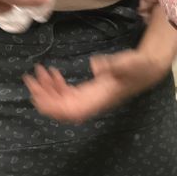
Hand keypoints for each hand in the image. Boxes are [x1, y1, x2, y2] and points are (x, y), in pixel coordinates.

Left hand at [23, 49, 171, 123]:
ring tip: (37, 72)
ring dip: (46, 91)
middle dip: (43, 97)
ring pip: (61, 102)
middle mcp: (91, 103)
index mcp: (99, 100)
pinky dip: (55, 86)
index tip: (38, 95)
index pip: (71, 112)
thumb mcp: (129, 63)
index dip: (53, 108)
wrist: (146, 68)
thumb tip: (95, 66)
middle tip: (30, 78)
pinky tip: (51, 73)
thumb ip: (114, 65)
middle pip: (61, 110)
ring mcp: (88, 98)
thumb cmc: (138, 66)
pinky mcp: (87, 91)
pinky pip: (66, 95)